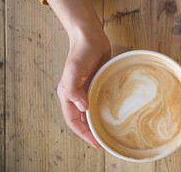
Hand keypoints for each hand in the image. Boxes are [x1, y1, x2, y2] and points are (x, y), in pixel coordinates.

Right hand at [57, 29, 109, 147]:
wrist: (91, 37)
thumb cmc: (81, 51)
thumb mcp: (74, 69)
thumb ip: (73, 88)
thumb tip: (82, 107)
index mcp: (67, 94)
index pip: (73, 120)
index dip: (82, 133)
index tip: (95, 142)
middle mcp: (76, 95)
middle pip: (82, 119)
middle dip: (91, 131)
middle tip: (104, 140)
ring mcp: (86, 89)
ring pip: (90, 112)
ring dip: (97, 122)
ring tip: (109, 131)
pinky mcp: (96, 84)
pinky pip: (98, 101)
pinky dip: (102, 109)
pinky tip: (112, 113)